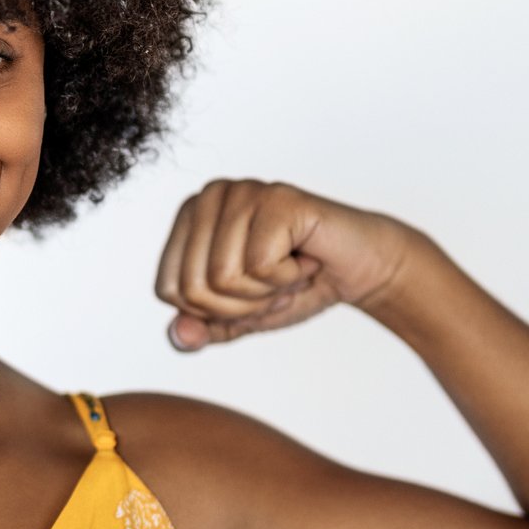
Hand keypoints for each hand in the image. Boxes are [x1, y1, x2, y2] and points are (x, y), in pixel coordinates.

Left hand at [154, 178, 416, 349]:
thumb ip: (202, 328)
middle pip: (192, 288)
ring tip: (290, 270)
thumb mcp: (238, 316)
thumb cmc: (295, 285)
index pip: (168, 290)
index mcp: (188, 218)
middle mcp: (209, 196)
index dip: (212, 310)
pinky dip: (290, 279)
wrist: (360, 270)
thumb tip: (177, 336)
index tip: (249, 290)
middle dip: (240, 305)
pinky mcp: (276, 200)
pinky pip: (260, 268)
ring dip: (266, 293)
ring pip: (223, 279)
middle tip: (274, 283)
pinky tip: (306, 259)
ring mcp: (242, 192)